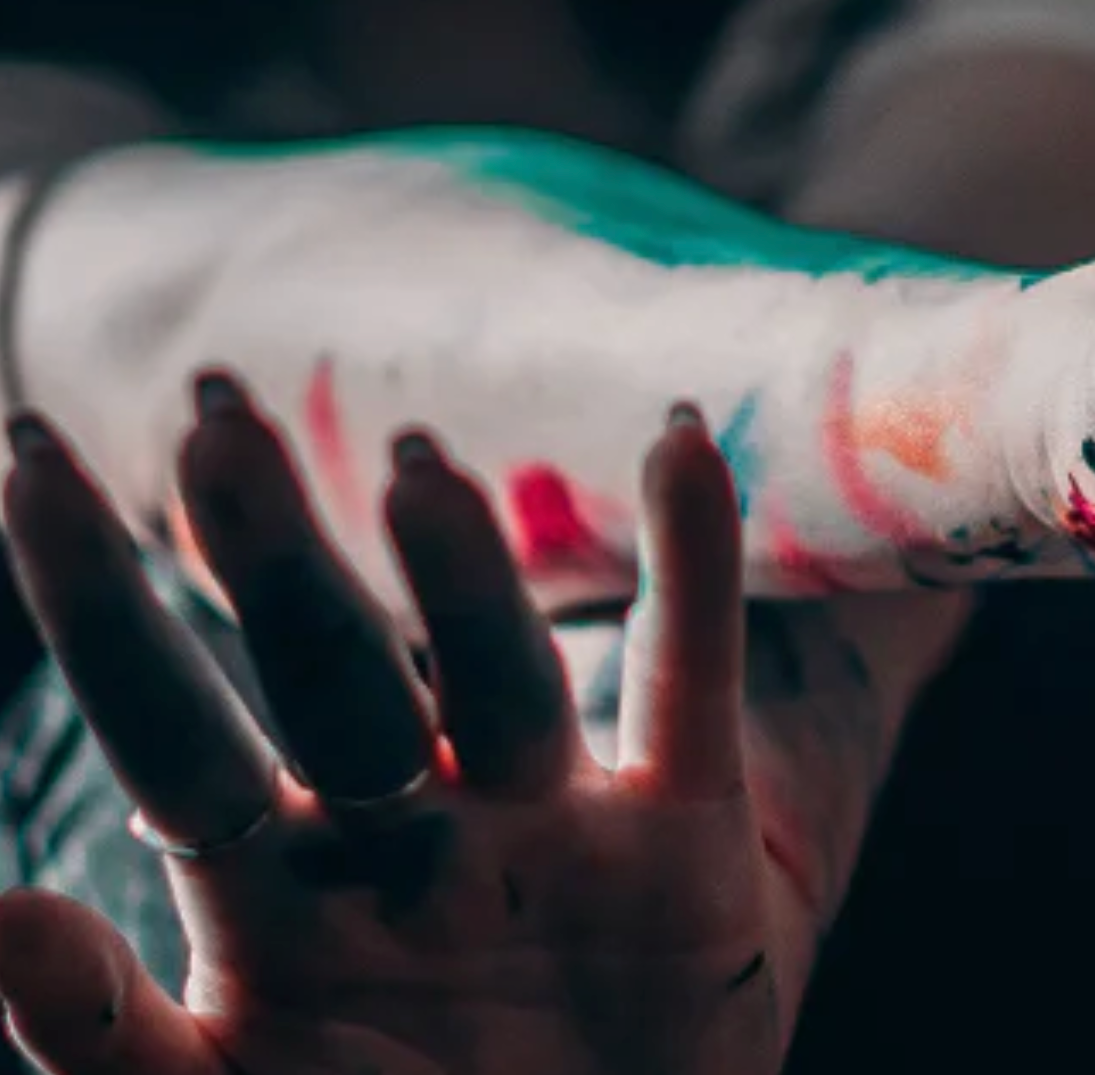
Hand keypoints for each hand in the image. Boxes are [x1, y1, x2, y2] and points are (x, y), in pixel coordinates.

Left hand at [0, 375, 806, 1074]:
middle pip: (331, 671)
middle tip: (216, 414)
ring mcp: (545, 825)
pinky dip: (695, 563)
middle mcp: (404, 832)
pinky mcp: (680, 837)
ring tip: (416, 470)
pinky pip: (689, 683)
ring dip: (460, 570)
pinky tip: (679, 438)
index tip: (25, 463)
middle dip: (271, 552)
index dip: (106, 610)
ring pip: (495, 672)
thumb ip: (100, 1034)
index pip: (172, 732)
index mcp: (275, 895)